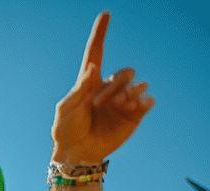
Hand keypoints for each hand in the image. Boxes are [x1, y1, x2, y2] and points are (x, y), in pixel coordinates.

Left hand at [51, 12, 153, 164]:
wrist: (76, 154)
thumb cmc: (66, 131)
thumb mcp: (65, 109)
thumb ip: (79, 88)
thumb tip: (92, 66)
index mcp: (89, 84)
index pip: (96, 54)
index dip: (100, 34)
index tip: (105, 14)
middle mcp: (108, 89)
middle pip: (124, 72)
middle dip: (116, 85)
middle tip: (100, 104)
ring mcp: (122, 101)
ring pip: (136, 85)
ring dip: (128, 93)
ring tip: (118, 106)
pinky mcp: (133, 115)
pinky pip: (146, 100)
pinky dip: (143, 100)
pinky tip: (135, 106)